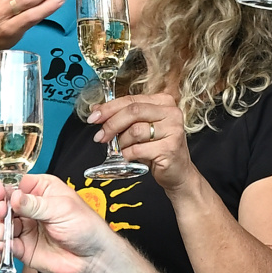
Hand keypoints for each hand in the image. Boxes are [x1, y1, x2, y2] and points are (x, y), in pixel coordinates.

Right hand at [0, 172, 117, 272]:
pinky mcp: (24, 246)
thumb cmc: (85, 227)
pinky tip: (7, 243)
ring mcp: (26, 227)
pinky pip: (8, 244)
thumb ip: (35, 204)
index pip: (15, 184)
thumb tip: (14, 196)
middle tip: (1, 212)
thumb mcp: (61, 209)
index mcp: (41, 190)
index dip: (4, 188)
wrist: (92, 257)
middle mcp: (30, 207)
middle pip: (5, 203)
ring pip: (3, 223)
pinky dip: (4, 244)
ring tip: (4, 231)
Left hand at [82, 90, 200, 193]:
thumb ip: (121, 116)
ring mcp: (173, 130)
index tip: (94, 117)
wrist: (178, 173)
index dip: (109, 108)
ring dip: (122, 142)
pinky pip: (138, 149)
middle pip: (133, 111)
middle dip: (111, 124)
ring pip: (135, 131)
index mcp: (163, 102)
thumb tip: (96, 110)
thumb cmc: (158, 149)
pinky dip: (127, 155)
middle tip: (100, 136)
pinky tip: (128, 157)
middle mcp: (171, 113)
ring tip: (122, 150)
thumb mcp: (140, 128)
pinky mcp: (170, 148)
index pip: (131, 99)